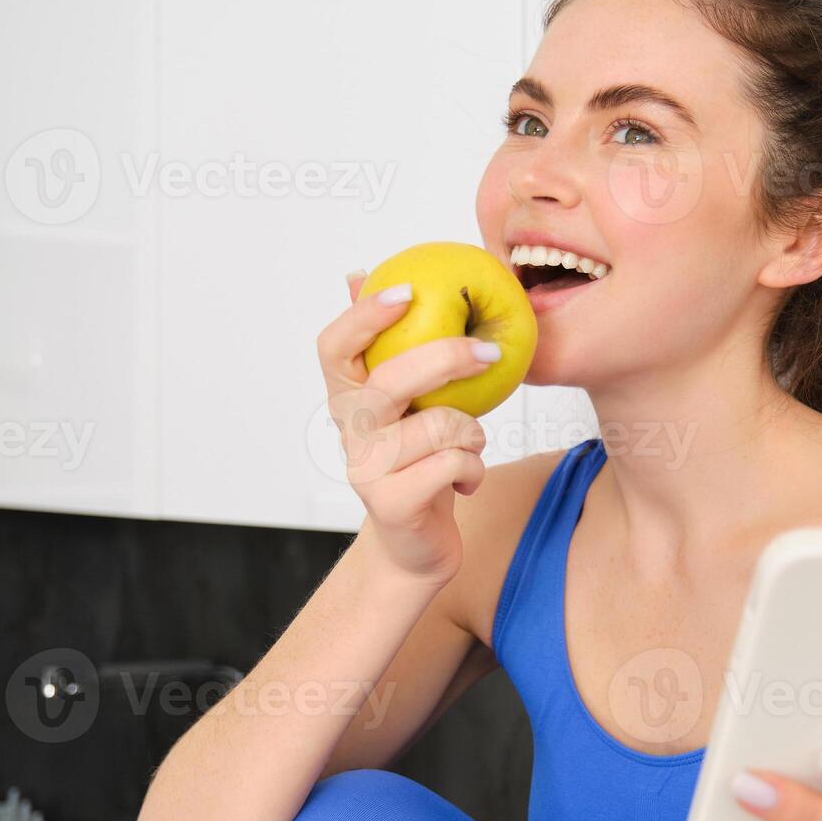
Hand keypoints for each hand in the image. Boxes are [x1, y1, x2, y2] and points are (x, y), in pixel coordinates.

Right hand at [317, 271, 495, 581]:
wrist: (414, 547)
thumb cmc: (416, 463)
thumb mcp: (405, 403)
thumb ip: (387, 346)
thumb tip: (358, 273)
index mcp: (348, 398)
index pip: (334, 347)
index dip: (363, 315)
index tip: (407, 290)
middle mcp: (348, 431)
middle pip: (390, 380)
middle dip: (445, 358)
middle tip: (487, 352)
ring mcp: (365, 469)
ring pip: (436, 426)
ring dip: (471, 433)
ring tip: (470, 446)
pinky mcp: (392, 504)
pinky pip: (453, 465)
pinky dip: (473, 470)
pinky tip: (464, 482)